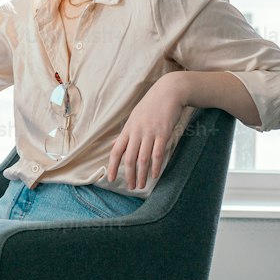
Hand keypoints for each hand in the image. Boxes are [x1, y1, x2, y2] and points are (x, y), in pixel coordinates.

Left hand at [107, 73, 189, 190]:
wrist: (169, 91)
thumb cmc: (151, 106)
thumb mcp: (133, 118)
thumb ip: (124, 135)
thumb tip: (112, 146)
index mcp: (128, 129)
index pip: (116, 151)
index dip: (112, 166)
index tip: (111, 179)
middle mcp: (137, 132)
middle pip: (129, 158)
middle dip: (129, 175)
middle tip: (131, 187)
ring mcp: (150, 132)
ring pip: (143, 159)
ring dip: (142, 174)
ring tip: (142, 185)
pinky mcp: (163, 133)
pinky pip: (158, 153)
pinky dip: (156, 166)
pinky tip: (155, 175)